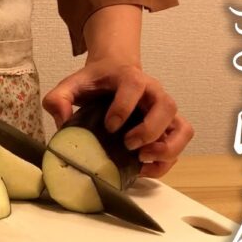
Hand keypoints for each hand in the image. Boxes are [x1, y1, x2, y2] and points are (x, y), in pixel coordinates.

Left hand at [42, 58, 192, 177]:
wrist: (114, 73)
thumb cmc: (95, 82)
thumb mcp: (72, 85)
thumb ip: (59, 98)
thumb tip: (61, 119)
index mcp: (129, 77)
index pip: (134, 86)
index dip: (123, 107)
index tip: (109, 126)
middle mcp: (153, 92)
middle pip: (166, 107)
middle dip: (149, 130)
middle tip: (128, 145)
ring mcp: (164, 110)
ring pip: (182, 128)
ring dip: (167, 148)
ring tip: (142, 159)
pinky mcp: (169, 126)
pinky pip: (180, 142)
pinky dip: (168, 159)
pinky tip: (144, 168)